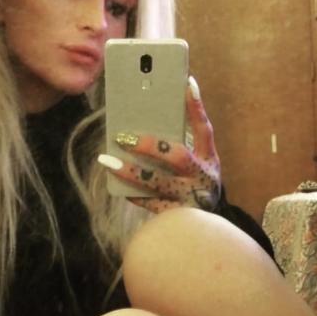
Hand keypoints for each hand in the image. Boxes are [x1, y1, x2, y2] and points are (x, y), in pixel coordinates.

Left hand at [98, 76, 221, 213]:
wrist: (200, 232)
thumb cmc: (192, 188)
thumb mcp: (194, 166)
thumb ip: (179, 145)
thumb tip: (147, 119)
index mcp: (209, 160)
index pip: (204, 130)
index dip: (196, 107)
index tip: (185, 83)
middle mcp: (202, 179)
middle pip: (177, 157)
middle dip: (150, 144)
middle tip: (124, 135)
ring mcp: (188, 199)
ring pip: (157, 182)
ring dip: (130, 170)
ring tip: (107, 160)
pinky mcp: (173, 217)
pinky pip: (148, 202)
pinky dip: (131, 192)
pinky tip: (115, 180)